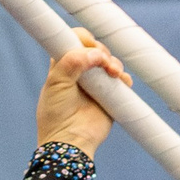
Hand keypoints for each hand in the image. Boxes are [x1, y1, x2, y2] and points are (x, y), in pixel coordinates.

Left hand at [35, 28, 131, 154]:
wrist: (69, 140)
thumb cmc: (56, 114)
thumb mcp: (56, 83)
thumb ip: (71, 62)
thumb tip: (95, 53)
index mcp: (63, 65)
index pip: (74, 41)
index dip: (83, 39)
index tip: (88, 44)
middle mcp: (80, 72)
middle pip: (96, 49)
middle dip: (101, 51)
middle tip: (102, 61)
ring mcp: (96, 83)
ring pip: (110, 62)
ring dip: (114, 63)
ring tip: (112, 73)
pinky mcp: (110, 95)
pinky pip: (122, 80)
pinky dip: (124, 78)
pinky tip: (121, 81)